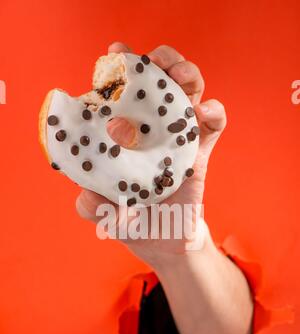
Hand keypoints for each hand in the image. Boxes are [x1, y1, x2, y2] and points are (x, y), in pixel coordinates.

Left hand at [76, 42, 226, 266]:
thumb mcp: (103, 215)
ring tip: (182, 76)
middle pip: (159, 81)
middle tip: (156, 61)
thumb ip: (91, 206)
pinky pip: (212, 124)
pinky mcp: (200, 151)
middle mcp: (151, 128)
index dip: (119, 69)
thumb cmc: (130, 222)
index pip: (122, 92)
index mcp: (124, 134)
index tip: (114, 53)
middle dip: (161, 61)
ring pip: (188, 91)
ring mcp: (177, 136)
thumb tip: (86, 194)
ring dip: (188, 75)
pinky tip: (205, 112)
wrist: (164, 243)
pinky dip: (213, 112)